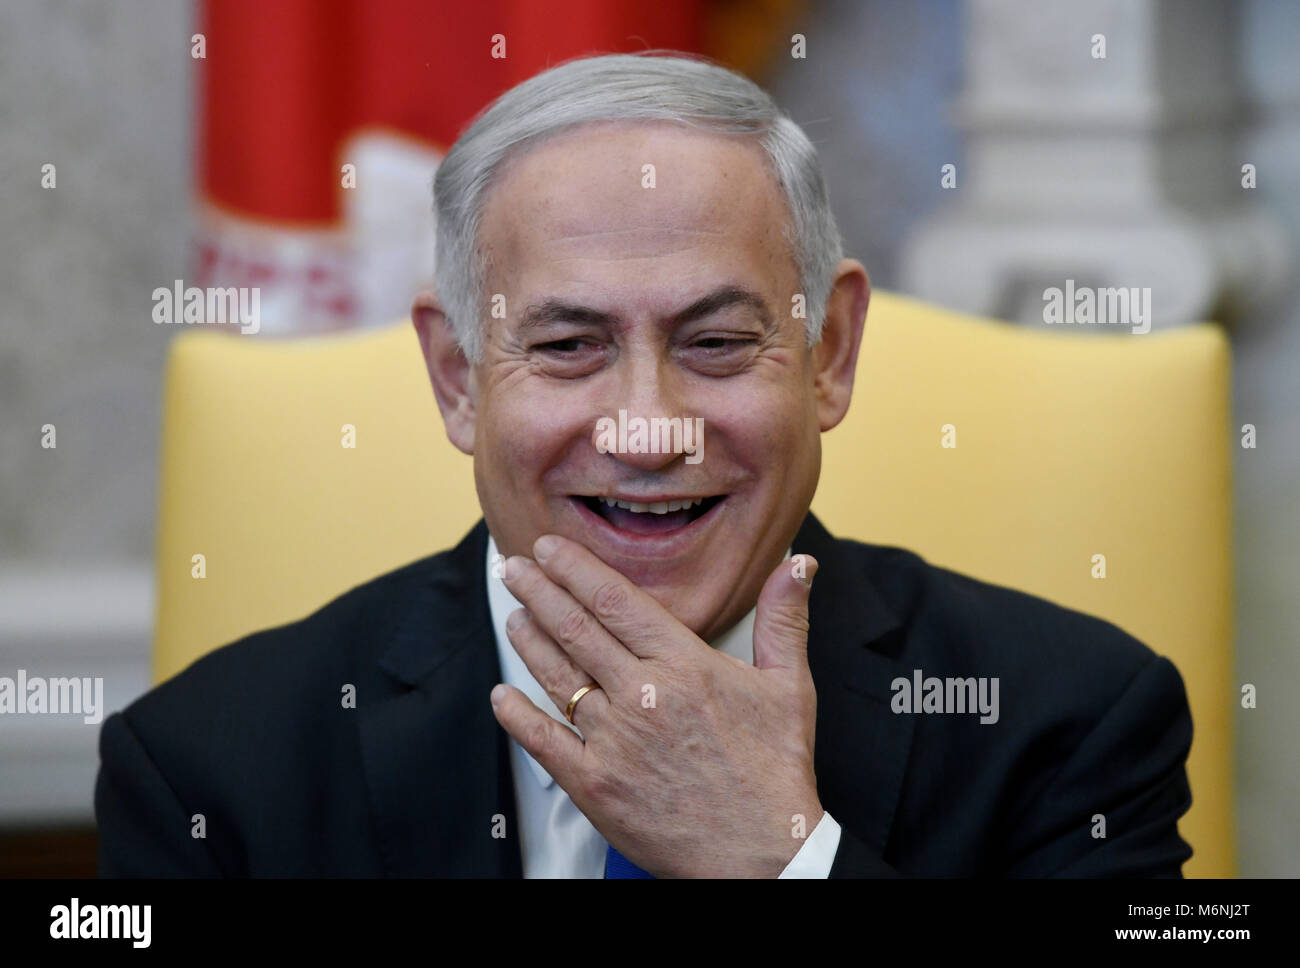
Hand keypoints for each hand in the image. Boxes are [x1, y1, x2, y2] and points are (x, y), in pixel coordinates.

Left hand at [491, 533, 822, 877]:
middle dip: (539, 591)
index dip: (576, 569)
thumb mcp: (790, 687)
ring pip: (557, 677)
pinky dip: (518, 716)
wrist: (763, 855)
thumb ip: (784, 619)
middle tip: (515, 566)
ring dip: (528, 641)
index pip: (616, 601)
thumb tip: (797, 564)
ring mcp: (614, 742)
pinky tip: (503, 696)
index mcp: (685, 666)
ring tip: (513, 614)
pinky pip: (544, 742)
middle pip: (576, 629)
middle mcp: (643, 696)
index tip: (551, 549)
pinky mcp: (596, 785)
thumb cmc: (776, 771)